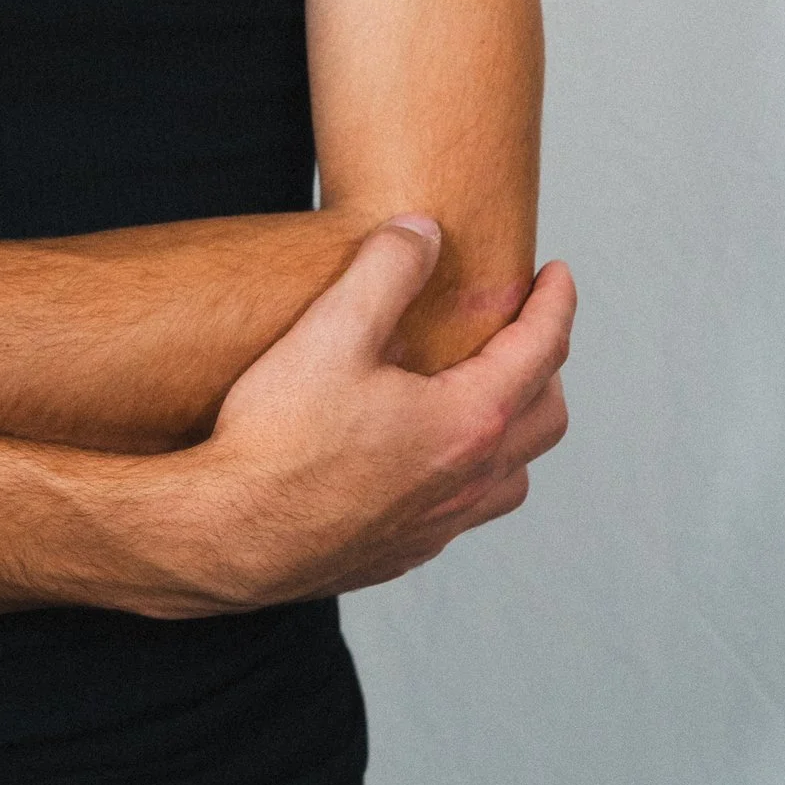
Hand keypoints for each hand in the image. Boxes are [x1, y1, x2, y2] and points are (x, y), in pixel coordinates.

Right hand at [166, 219, 573, 608]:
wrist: (226, 538)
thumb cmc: (276, 441)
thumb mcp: (331, 332)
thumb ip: (387, 269)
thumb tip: (423, 231)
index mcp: (467, 420)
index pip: (542, 349)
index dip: (556, 303)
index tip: (558, 274)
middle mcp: (468, 480)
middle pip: (547, 417)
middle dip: (546, 364)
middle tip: (524, 330)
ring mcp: (438, 525)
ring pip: (512, 477)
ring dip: (516, 429)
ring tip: (487, 396)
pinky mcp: (401, 552)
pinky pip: (464, 512)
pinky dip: (471, 473)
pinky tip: (427, 457)